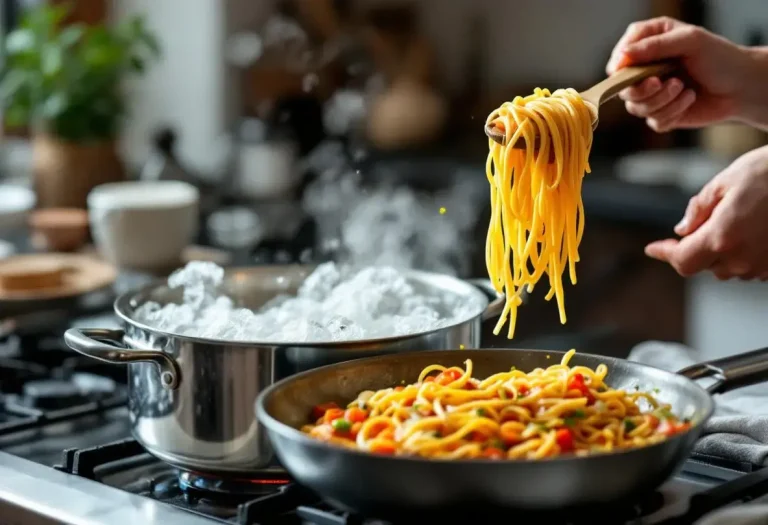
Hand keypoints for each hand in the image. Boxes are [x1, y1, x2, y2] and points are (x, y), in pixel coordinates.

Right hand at [606, 17, 755, 131]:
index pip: (620, 55)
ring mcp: (653, 94)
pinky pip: (653, 121)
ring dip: (661, 101)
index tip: (625, 70)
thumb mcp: (690, 41)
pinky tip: (689, 100)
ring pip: (636, 108)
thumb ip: (654, 46)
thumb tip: (623, 57)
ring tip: (683, 89)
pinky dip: (672, 113)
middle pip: (623, 87)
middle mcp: (647, 69)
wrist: (742, 87)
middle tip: (660, 82)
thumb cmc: (720, 58)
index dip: (619, 65)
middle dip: (642, 89)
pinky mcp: (661, 114)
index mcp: (651, 44)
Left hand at [645, 145, 767, 279]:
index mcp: (721, 237)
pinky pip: (751, 265)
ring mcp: (763, 266)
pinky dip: (743, 251)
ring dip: (720, 250)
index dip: (664, 254)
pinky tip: (753, 227)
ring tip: (736, 217)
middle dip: (694, 247)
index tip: (653, 249)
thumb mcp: (725, 181)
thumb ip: (698, 209)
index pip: (681, 260)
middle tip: (699, 222)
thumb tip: (682, 230)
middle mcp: (741, 258)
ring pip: (728, 267)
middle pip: (703, 265)